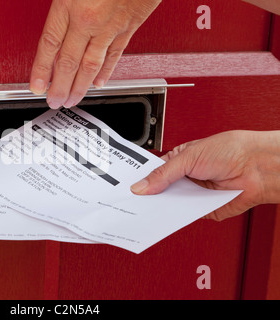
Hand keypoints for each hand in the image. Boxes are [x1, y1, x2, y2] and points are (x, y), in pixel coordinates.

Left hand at [29, 0, 161, 108]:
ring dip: (81, 85)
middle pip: (70, 62)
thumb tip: (53, 9)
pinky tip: (99, 82)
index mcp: (71, 3)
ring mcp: (111, 25)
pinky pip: (116, 53)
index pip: (50, 44)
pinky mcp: (130, 25)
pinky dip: (107, 70)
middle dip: (61, 86)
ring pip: (92, 64)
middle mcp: (90, 19)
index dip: (42, 69)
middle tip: (55, 100)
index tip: (37, 86)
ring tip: (73, 98)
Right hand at [131, 130, 279, 220]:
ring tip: (148, 209)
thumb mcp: (188, 157)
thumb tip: (141, 186)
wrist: (257, 166)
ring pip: (171, 204)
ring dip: (162, 207)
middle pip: (160, 190)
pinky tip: (168, 216)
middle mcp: (184, 178)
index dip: (140, 179)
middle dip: (149, 196)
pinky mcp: (203, 210)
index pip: (153, 172)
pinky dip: (177, 217)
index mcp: (178, 161)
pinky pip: (185, 216)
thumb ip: (163, 174)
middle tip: (135, 200)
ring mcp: (193, 194)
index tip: (128, 186)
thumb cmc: (231, 150)